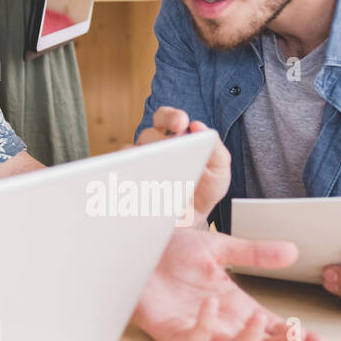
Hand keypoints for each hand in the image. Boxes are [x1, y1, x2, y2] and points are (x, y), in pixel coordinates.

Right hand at [132, 107, 229, 225]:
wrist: (191, 224)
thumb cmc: (203, 193)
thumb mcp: (219, 171)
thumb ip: (216, 149)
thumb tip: (198, 126)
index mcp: (173, 139)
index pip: (165, 118)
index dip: (170, 117)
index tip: (180, 123)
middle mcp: (153, 148)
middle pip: (147, 134)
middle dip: (159, 139)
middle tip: (171, 149)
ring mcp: (138, 164)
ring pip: (132, 152)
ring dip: (147, 159)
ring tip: (163, 171)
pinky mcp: (128, 181)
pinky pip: (121, 172)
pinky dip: (132, 174)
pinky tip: (146, 183)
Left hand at [133, 228, 323, 340]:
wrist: (139, 246)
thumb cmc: (175, 251)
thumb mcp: (221, 247)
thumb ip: (255, 252)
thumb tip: (292, 251)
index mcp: (236, 305)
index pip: (272, 327)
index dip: (295, 336)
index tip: (318, 340)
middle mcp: (220, 321)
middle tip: (296, 336)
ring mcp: (196, 328)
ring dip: (247, 340)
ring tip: (258, 321)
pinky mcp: (170, 330)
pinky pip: (191, 339)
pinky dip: (203, 327)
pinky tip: (209, 307)